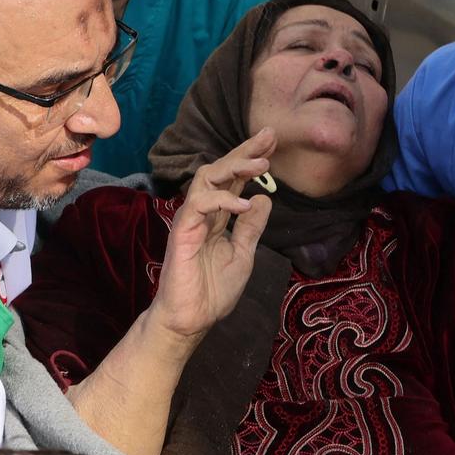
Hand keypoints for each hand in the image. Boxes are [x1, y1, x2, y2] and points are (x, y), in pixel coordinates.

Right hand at [148, 128, 275, 343]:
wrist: (192, 319)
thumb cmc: (213, 290)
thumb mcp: (243, 254)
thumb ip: (251, 227)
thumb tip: (265, 198)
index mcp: (217, 216)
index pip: (234, 179)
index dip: (251, 159)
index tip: (273, 141)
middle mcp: (202, 211)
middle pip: (220, 169)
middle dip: (245, 150)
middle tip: (269, 135)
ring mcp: (190, 219)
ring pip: (206, 178)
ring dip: (235, 167)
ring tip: (261, 165)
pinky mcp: (182, 231)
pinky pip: (199, 204)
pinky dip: (222, 200)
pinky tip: (244, 204)